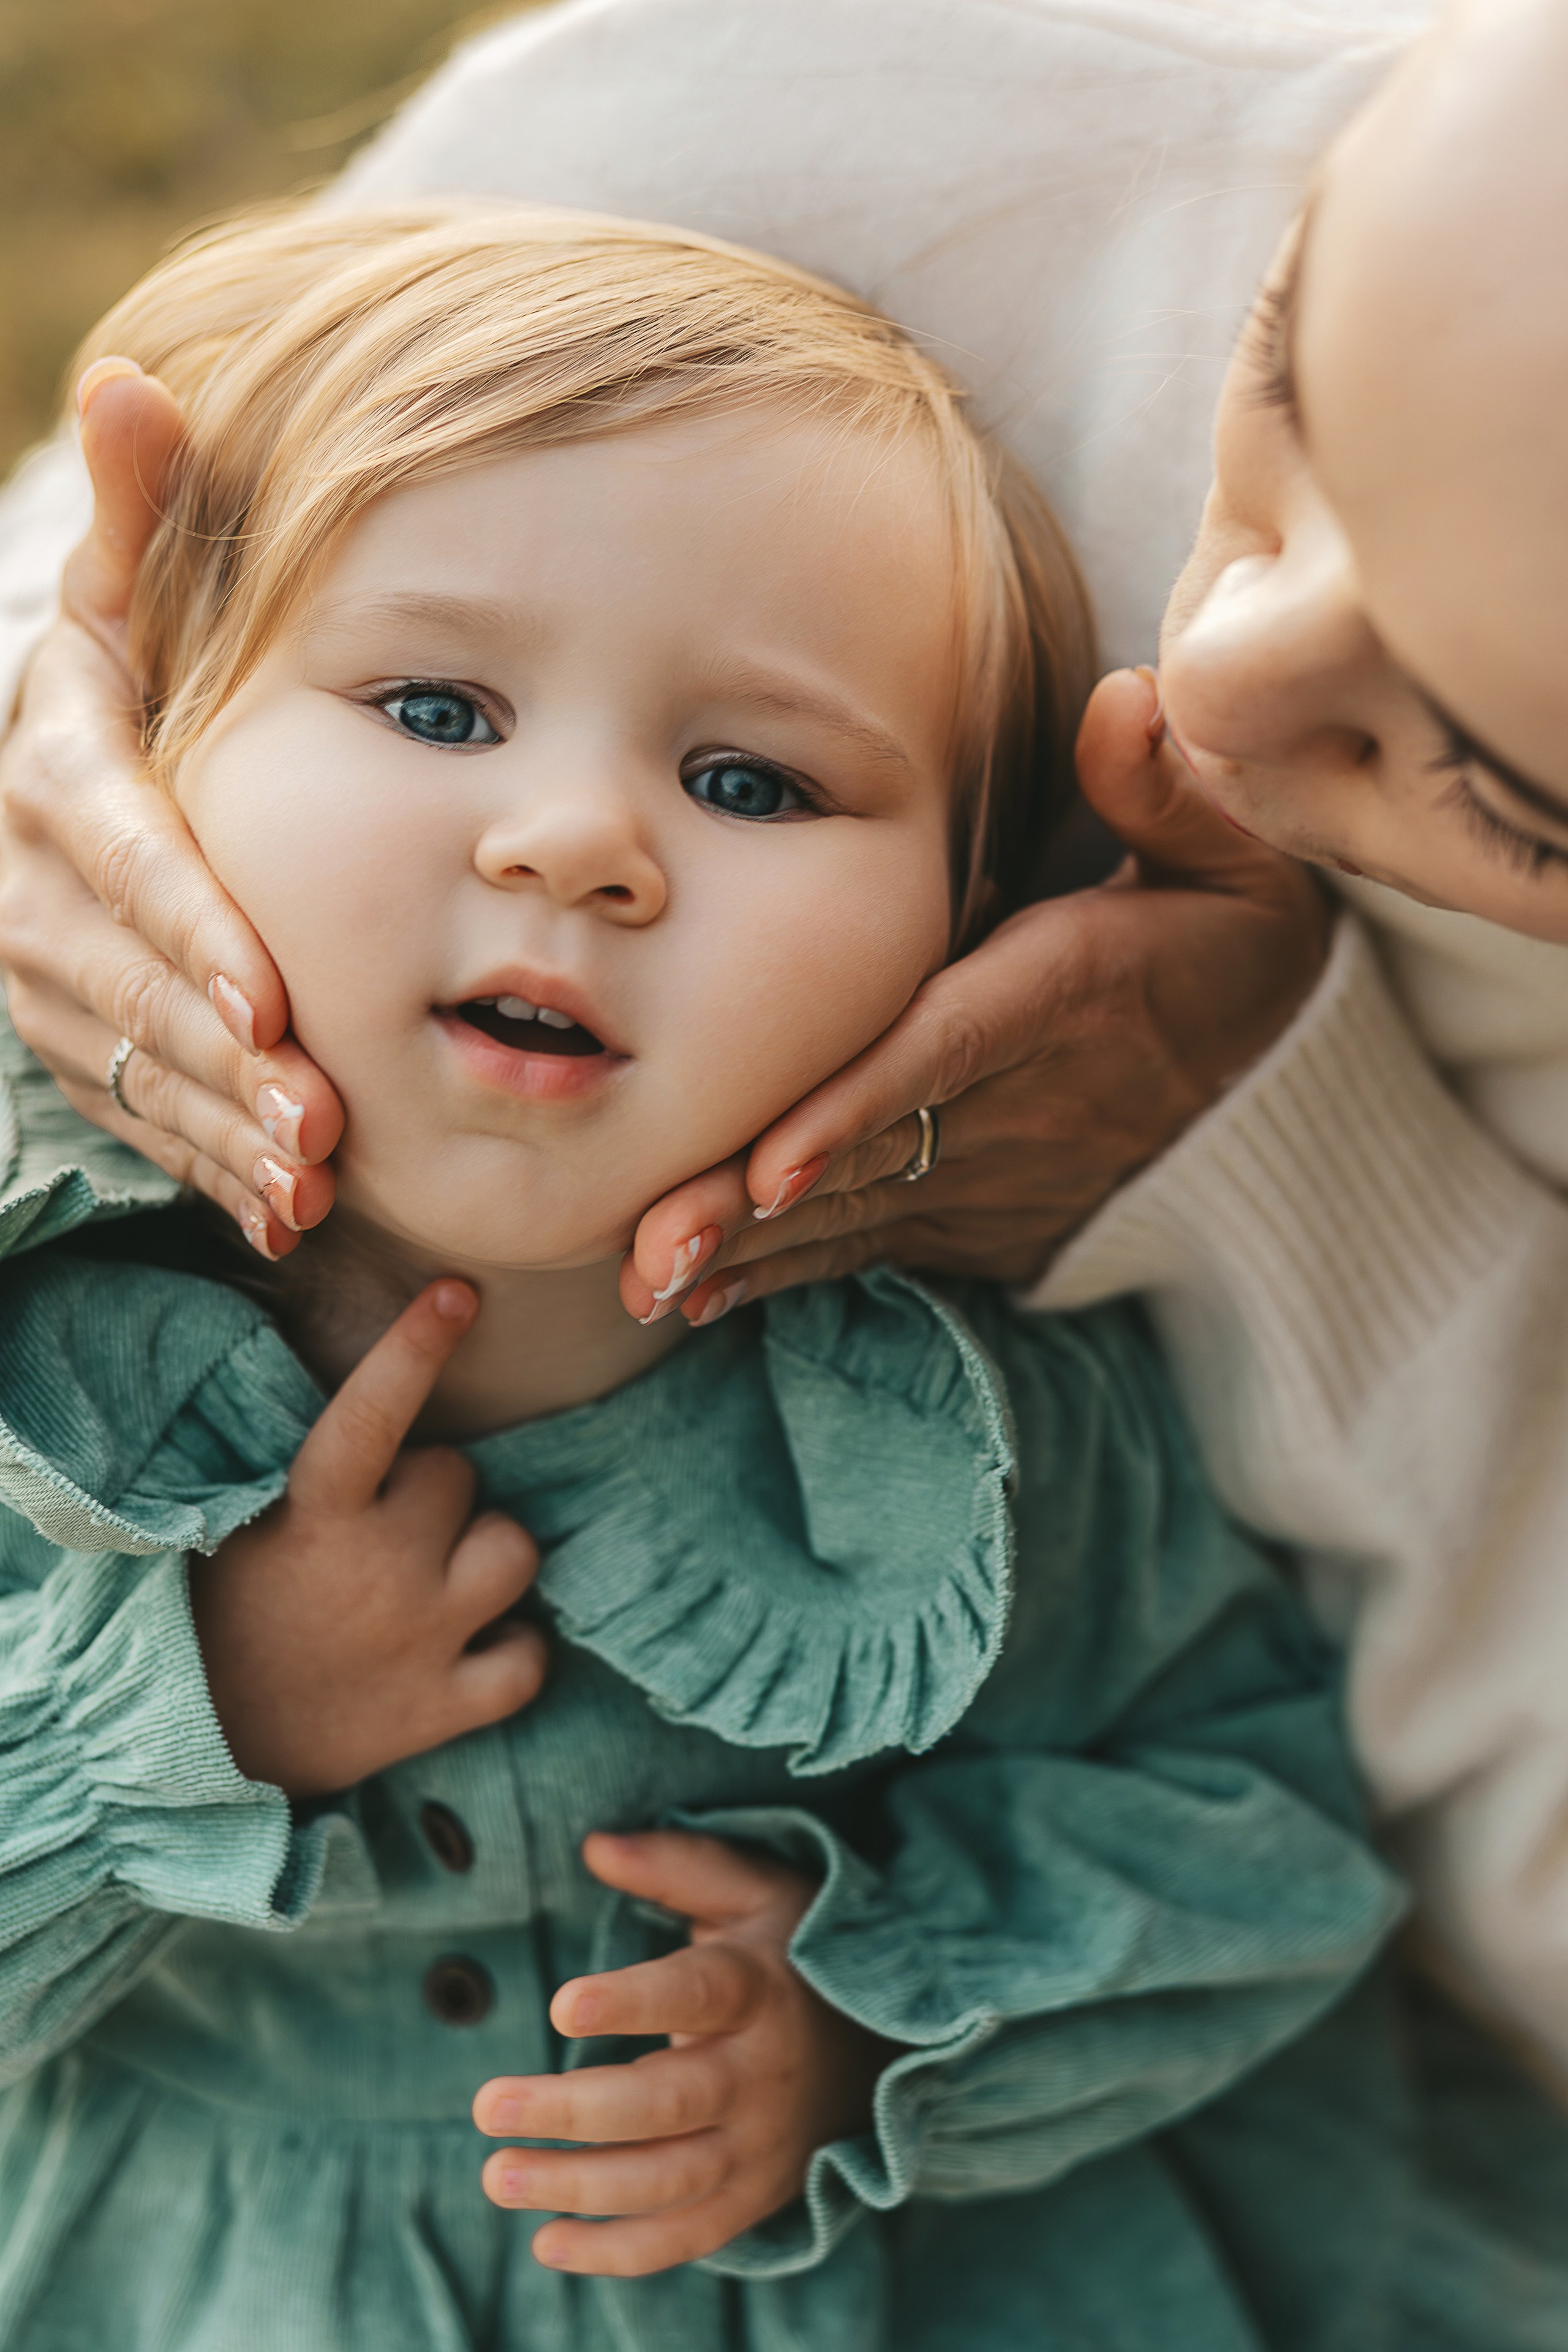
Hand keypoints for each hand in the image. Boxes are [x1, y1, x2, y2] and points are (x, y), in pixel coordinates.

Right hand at [0, 359, 342, 1258]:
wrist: (57, 789)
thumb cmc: (123, 683)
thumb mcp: (119, 599)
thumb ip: (141, 521)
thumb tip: (134, 381)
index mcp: (58, 775)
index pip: (122, 859)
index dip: (192, 932)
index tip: (268, 1003)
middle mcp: (37, 884)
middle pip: (134, 982)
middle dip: (224, 1058)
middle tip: (317, 1121)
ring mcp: (50, 977)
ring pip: (137, 1063)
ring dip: (223, 1130)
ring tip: (311, 1182)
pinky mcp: (80, 1041)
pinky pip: (143, 1112)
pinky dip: (209, 1162)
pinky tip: (283, 1210)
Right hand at [189, 1280, 545, 1793]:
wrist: (193, 1750)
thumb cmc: (219, 1618)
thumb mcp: (237, 1526)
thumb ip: (312, 1471)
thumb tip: (378, 1396)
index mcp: (313, 1517)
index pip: (371, 1411)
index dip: (414, 1348)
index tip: (457, 1292)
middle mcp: (378, 1571)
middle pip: (459, 1476)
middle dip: (434, 1490)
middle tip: (382, 1530)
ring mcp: (420, 1641)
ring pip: (515, 1550)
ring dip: (485, 1555)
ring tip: (432, 1582)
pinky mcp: (443, 1712)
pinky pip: (530, 1657)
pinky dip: (513, 1649)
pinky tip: (471, 1647)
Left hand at [472, 1829, 889, 2274]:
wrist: (878, 2046)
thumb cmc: (791, 1952)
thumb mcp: (751, 1891)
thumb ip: (674, 1865)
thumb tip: (593, 1845)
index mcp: (760, 1988)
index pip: (697, 1994)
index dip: (632, 2002)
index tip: (560, 2006)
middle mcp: (764, 2075)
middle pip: (671, 2102)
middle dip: (575, 2110)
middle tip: (486, 2105)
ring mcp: (762, 2147)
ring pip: (669, 2180)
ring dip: (579, 2186)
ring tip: (496, 2173)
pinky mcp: (754, 2197)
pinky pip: (686, 2238)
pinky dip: (617, 2251)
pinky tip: (546, 2243)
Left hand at [620, 667, 1330, 1323]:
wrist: (1280, 1093)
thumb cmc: (1229, 947)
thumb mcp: (1240, 858)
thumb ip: (1165, 784)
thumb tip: (1122, 696)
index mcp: (1065, 998)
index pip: (949, 1054)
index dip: (860, 1108)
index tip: (774, 1162)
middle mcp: (1023, 1103)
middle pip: (874, 1152)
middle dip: (757, 1202)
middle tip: (648, 1246)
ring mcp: (999, 1175)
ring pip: (858, 1211)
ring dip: (750, 1249)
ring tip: (645, 1278)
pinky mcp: (981, 1221)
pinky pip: (874, 1247)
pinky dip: (787, 1270)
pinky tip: (696, 1296)